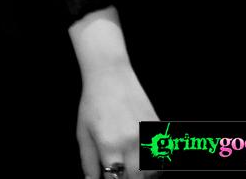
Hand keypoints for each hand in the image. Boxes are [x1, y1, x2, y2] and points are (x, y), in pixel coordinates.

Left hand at [76, 62, 158, 178]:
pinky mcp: (157, 129)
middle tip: (121, 174)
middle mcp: (131, 143)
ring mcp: (147, 136)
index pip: (116, 178)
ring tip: (131, 169)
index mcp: (110, 145)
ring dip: (143, 175)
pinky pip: (162, 157)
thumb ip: (88, 161)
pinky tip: (143, 161)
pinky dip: (155, 165)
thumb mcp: (83, 133)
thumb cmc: (93, 104)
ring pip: (153, 171)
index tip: (111, 178)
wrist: (111, 77)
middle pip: (137, 178)